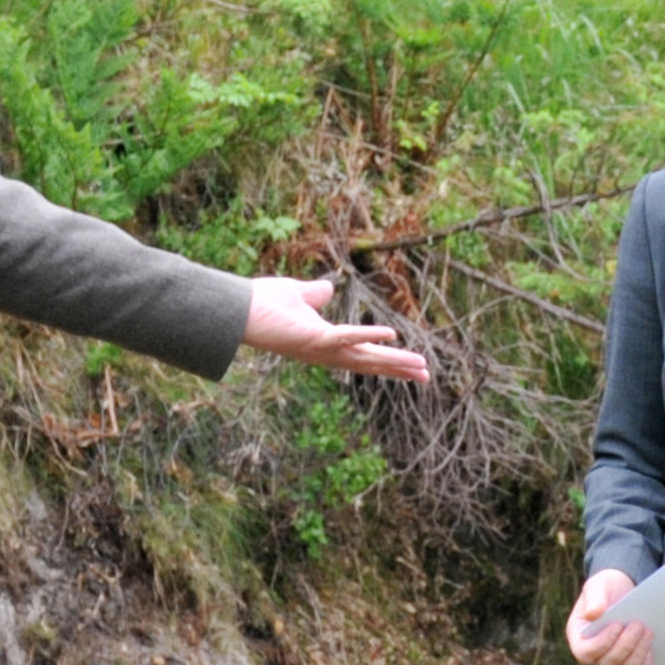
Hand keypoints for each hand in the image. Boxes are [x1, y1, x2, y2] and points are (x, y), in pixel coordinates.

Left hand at [243, 277, 429, 382]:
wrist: (238, 308)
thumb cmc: (262, 303)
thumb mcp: (298, 295)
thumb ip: (315, 294)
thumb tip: (328, 288)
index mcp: (325, 342)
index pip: (362, 354)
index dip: (387, 360)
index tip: (411, 367)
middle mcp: (325, 351)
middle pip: (369, 363)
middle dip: (398, 369)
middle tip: (426, 377)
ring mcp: (320, 347)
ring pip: (364, 356)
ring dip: (393, 360)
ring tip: (420, 365)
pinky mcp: (313, 338)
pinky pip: (345, 336)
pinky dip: (368, 335)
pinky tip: (392, 335)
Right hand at [565, 569, 653, 664]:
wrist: (624, 591)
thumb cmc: (607, 588)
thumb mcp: (599, 585)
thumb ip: (595, 597)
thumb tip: (593, 614)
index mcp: (579, 637)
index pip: (585, 652)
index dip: (602, 643)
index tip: (617, 624)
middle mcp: (593, 655)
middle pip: (608, 663)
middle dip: (626, 645)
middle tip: (639, 624)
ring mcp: (611, 663)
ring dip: (638, 654)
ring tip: (648, 631)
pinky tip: (651, 648)